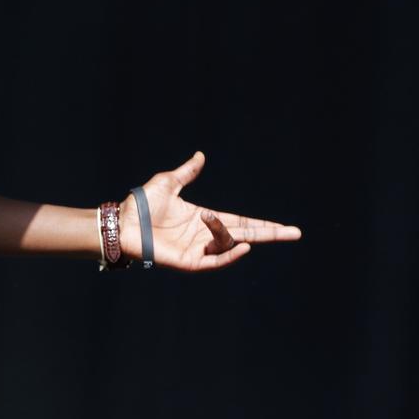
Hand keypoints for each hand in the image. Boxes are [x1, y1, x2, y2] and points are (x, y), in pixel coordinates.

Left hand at [116, 151, 301, 271]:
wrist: (122, 222)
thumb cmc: (141, 205)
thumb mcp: (167, 183)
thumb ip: (187, 172)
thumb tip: (201, 156)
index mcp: (204, 219)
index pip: (241, 222)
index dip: (262, 225)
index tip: (285, 227)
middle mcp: (205, 235)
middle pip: (246, 235)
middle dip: (270, 234)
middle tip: (296, 233)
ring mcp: (199, 250)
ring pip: (227, 243)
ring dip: (224, 231)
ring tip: (205, 217)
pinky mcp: (189, 262)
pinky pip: (215, 262)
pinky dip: (230, 255)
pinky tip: (243, 246)